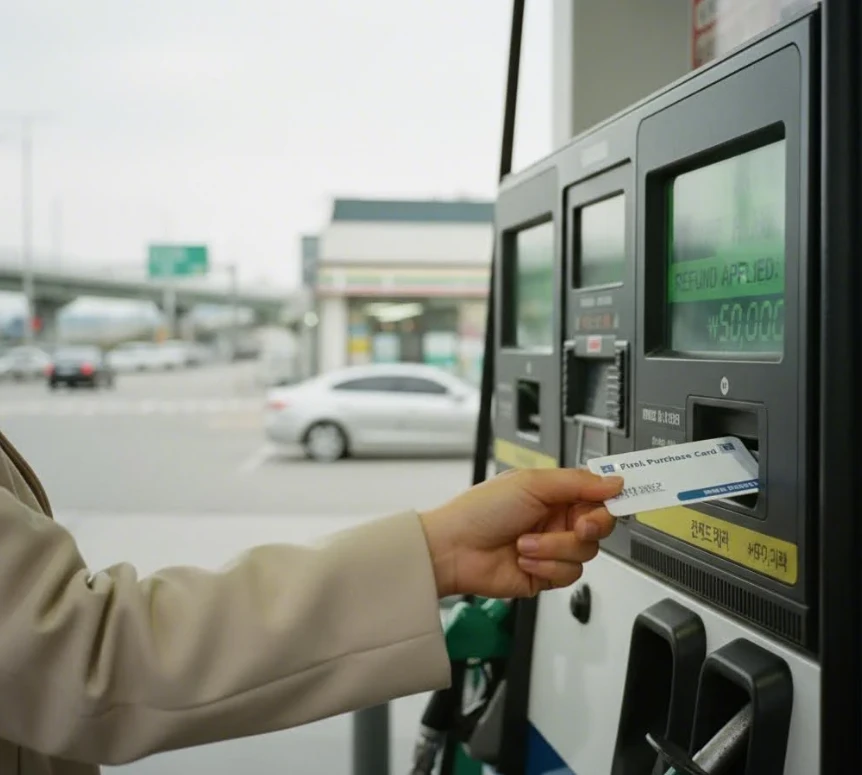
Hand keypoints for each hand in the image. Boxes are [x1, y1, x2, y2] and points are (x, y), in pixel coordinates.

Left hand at [419, 468, 623, 598]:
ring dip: (554, 549)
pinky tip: (523, 559)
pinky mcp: (546, 575)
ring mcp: (551, 548)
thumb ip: (578, 482)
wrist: (454, 549)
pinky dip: (545, 567)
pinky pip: (568, 574)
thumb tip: (614, 480)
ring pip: (585, 553)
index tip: (621, 499)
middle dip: (588, 527)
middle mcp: (556, 520)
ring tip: (525, 543)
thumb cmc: (481, 510)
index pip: (597, 494)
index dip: (610, 498)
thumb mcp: (531, 484)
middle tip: (577, 526)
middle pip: (599, 526)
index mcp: (554, 493)